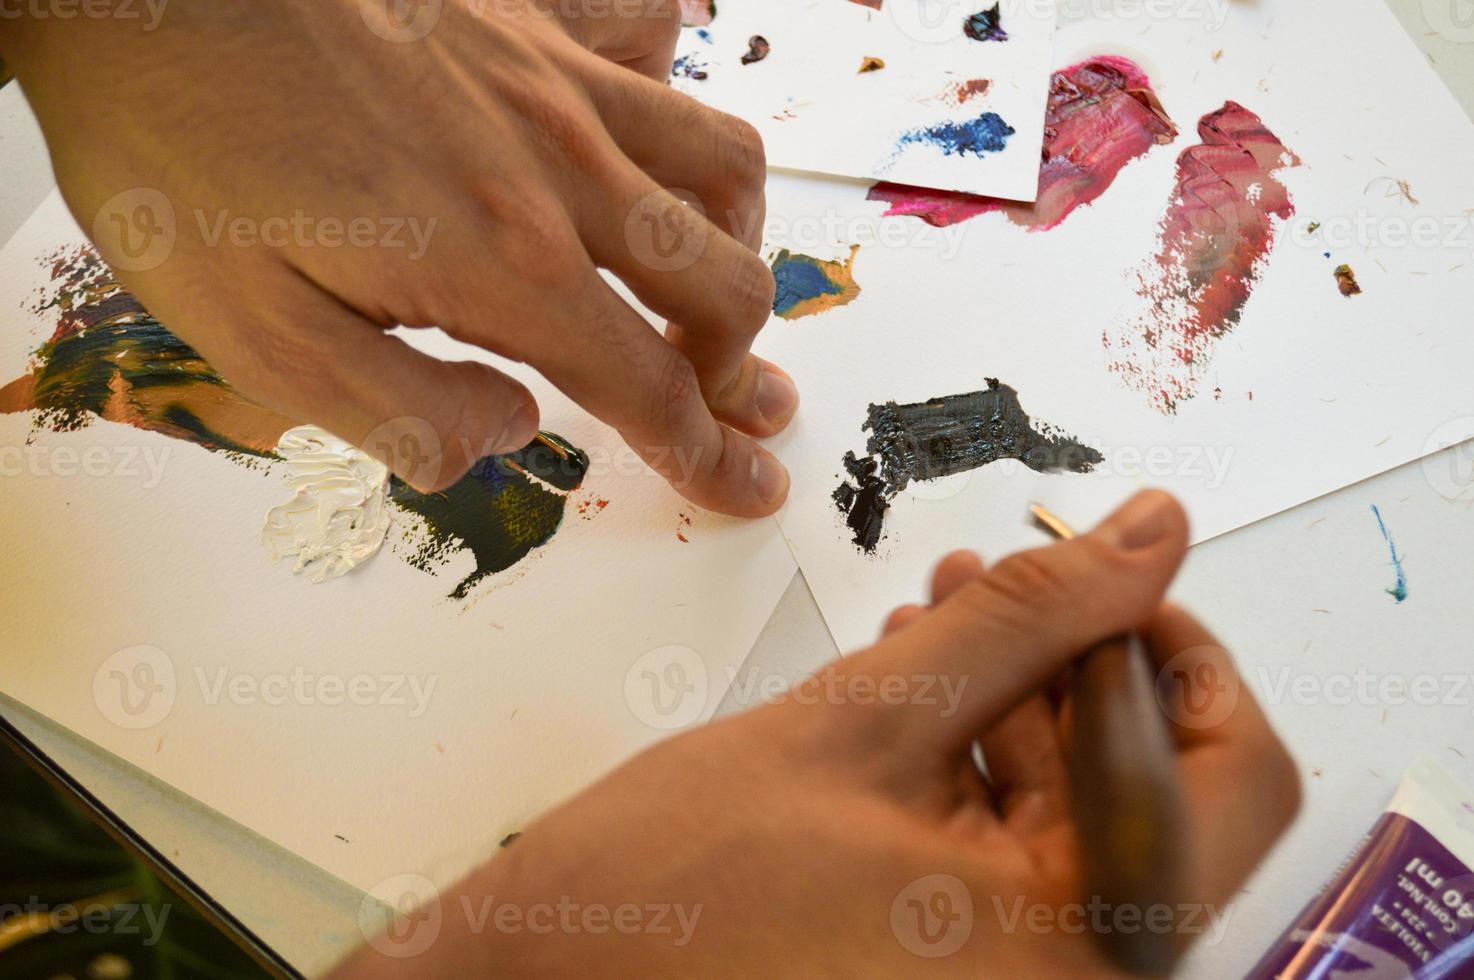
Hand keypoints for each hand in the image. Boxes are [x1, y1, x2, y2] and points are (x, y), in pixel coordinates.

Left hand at [1, 0, 794, 512]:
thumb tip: (505, 433)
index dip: (711, 453)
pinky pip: (646, 27)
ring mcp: (552, 76)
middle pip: (719, 280)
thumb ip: (400, 408)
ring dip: (737, 237)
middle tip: (740, 402)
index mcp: (504, 266)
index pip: (652, 388)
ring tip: (715, 275)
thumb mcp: (255, 334)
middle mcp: (559, 168)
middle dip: (744, 361)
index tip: (751, 486)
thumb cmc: (172, 147)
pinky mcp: (527, 8)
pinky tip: (640, 115)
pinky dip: (669, 81)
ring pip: (719, 160)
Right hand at [330, 491, 1300, 976]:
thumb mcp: (865, 720)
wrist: (555, 979)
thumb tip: (1150, 534)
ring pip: (1087, 815)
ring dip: (1022, 704)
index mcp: (1079, 948)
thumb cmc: (677, 888)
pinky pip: (1022, 857)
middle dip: (1075, 667)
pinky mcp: (967, 972)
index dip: (1160, 641)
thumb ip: (1024, 616)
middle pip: (1164, 791)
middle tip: (988, 585)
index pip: (1230, 770)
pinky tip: (916, 696)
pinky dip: (984, 766)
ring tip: (933, 622)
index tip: (1092, 570)